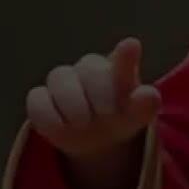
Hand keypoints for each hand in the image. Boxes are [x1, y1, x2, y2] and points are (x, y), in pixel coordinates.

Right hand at [26, 38, 161, 157]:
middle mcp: (87, 69)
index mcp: (116, 68)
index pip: (121, 58)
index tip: (131, 46)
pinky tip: (63, 128)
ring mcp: (62, 82)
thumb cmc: (120, 118)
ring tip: (84, 123)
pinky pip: (38, 100)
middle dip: (98, 90)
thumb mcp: (136, 115)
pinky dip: (50, 115)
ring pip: (60, 78)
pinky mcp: (41, 100)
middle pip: (88, 66)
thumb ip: (144, 104)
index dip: (124, 55)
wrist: (98, 142)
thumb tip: (150, 94)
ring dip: (72, 102)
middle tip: (107, 113)